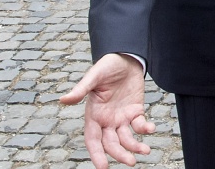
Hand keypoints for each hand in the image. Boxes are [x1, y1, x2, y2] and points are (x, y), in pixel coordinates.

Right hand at [59, 54, 153, 168]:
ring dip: (135, 146)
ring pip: (126, 138)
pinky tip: (151, 128)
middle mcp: (107, 119)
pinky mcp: (135, 110)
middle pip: (111, 143)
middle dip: (120, 154)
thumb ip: (81, 89)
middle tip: (131, 162)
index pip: (93, 140)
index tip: (102, 167)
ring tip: (145, 151)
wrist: (126, 57)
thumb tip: (63, 100)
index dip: (97, 154)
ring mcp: (121, 116)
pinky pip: (140, 125)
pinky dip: (145, 129)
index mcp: (94, 115)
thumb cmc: (107, 66)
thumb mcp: (94, 76)